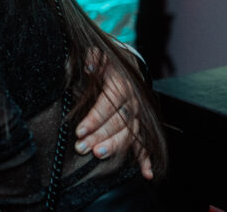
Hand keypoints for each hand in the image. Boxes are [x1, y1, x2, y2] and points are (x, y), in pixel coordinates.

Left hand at [74, 49, 153, 178]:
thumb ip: (93, 58)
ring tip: (99, 155)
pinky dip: (146, 159)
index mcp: (122, 84)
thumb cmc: (106, 59)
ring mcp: (138, 114)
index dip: (95, 118)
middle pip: (120, 122)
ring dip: (116, 146)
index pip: (109, 104)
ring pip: (131, 134)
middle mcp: (133, 101)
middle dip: (101, 136)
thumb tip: (88, 66)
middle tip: (84, 148)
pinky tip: (146, 174)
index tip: (80, 130)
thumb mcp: (99, 52)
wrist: (128, 61)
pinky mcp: (140, 124)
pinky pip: (144, 143)